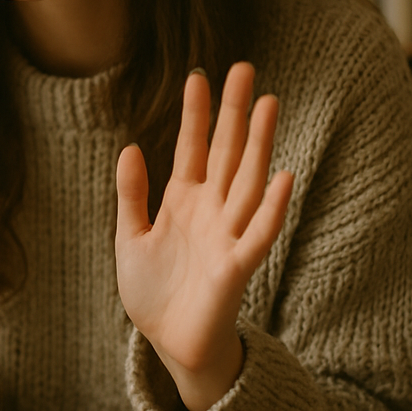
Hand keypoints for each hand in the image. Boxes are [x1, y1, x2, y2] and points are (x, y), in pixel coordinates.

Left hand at [115, 63, 292, 410]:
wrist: (166, 341)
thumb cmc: (151, 290)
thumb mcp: (129, 235)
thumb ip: (131, 194)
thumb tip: (130, 146)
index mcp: (183, 201)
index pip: (192, 146)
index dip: (196, 113)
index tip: (198, 74)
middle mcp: (210, 210)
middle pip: (226, 152)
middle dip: (234, 112)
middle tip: (244, 69)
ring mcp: (226, 235)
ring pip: (247, 180)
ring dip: (259, 144)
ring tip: (268, 103)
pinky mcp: (236, 267)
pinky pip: (258, 234)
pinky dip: (270, 208)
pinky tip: (282, 176)